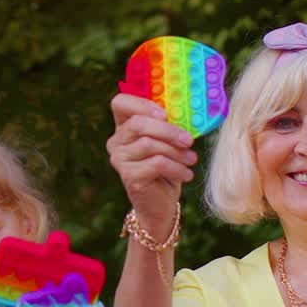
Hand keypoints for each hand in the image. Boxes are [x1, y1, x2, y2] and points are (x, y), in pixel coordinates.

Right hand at [106, 94, 193, 229]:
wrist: (160, 204)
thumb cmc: (166, 168)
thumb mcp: (168, 142)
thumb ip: (169, 124)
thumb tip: (186, 109)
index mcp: (123, 127)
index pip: (120, 103)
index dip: (141, 104)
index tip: (165, 114)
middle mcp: (116, 142)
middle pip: (138, 124)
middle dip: (168, 130)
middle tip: (189, 140)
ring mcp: (119, 159)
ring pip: (149, 144)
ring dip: (176, 151)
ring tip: (191, 159)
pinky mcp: (129, 176)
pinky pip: (156, 163)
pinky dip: (176, 167)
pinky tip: (187, 174)